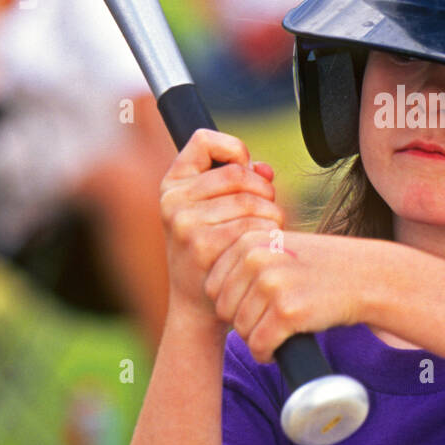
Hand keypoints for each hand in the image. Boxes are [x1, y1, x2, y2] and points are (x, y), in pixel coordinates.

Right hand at [159, 128, 283, 322]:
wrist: (197, 304)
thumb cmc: (213, 250)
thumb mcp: (215, 210)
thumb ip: (240, 180)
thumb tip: (265, 169)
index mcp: (172, 184)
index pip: (203, 140)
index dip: (232, 148)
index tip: (245, 168)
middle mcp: (173, 201)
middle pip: (237, 173)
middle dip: (263, 189)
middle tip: (266, 209)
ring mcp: (185, 224)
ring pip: (251, 200)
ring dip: (272, 214)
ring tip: (267, 230)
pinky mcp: (203, 246)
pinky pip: (253, 226)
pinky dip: (270, 233)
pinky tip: (266, 246)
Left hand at [203, 226, 372, 362]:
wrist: (364, 277)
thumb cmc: (320, 267)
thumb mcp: (279, 248)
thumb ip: (247, 258)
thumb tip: (209, 290)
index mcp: (248, 240)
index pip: (213, 285)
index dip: (232, 302)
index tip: (255, 305)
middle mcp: (256, 258)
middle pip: (223, 309)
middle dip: (243, 321)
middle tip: (269, 320)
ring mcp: (271, 284)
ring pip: (241, 330)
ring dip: (257, 337)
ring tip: (279, 329)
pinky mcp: (287, 311)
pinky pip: (259, 345)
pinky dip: (267, 352)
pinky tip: (281, 346)